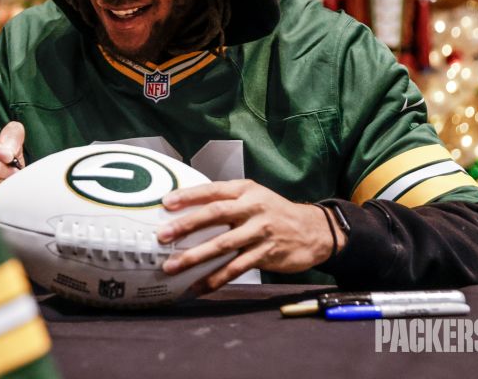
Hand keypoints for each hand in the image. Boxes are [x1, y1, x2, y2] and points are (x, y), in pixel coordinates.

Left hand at [155, 180, 344, 292]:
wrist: (314, 230)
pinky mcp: (266, 254)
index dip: (189, 195)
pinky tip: (197, 287)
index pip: (213, 190)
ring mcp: (260, 232)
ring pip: (222, 245)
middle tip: (162, 236)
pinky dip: (215, 280)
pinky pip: (236, 269)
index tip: (166, 203)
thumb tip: (187, 208)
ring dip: (194, 257)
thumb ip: (227, 199)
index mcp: (246, 190)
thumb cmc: (275, 212)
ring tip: (172, 267)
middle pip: (215, 214)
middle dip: (186, 226)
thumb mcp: (255, 196)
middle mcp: (253, 208)